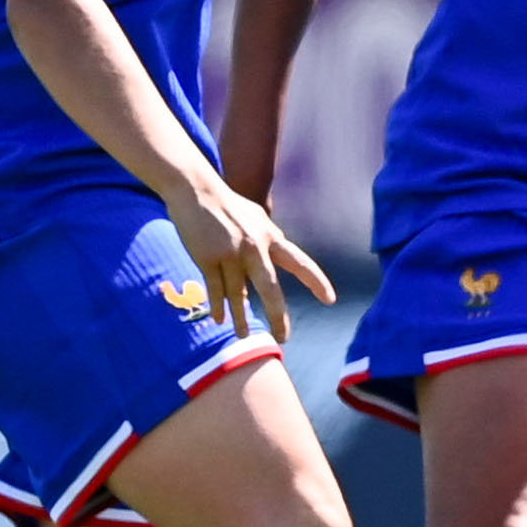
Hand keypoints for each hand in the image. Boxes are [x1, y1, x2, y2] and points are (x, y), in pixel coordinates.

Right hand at [164, 175, 335, 342]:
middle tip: (283, 337)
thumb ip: (269, 236)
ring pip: (238, 295)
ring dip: (240, 318)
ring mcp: (230, 254)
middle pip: (270, 288)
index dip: (316, 281)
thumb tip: (281, 250)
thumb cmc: (227, 204)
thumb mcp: (256, 216)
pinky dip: (218, 306)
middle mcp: (255, 247)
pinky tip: (219, 320)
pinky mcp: (207, 258)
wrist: (196, 189)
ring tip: (242, 336)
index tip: (330, 300)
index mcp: (271, 237)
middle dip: (277, 315)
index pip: (299, 263)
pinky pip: (215, 289)